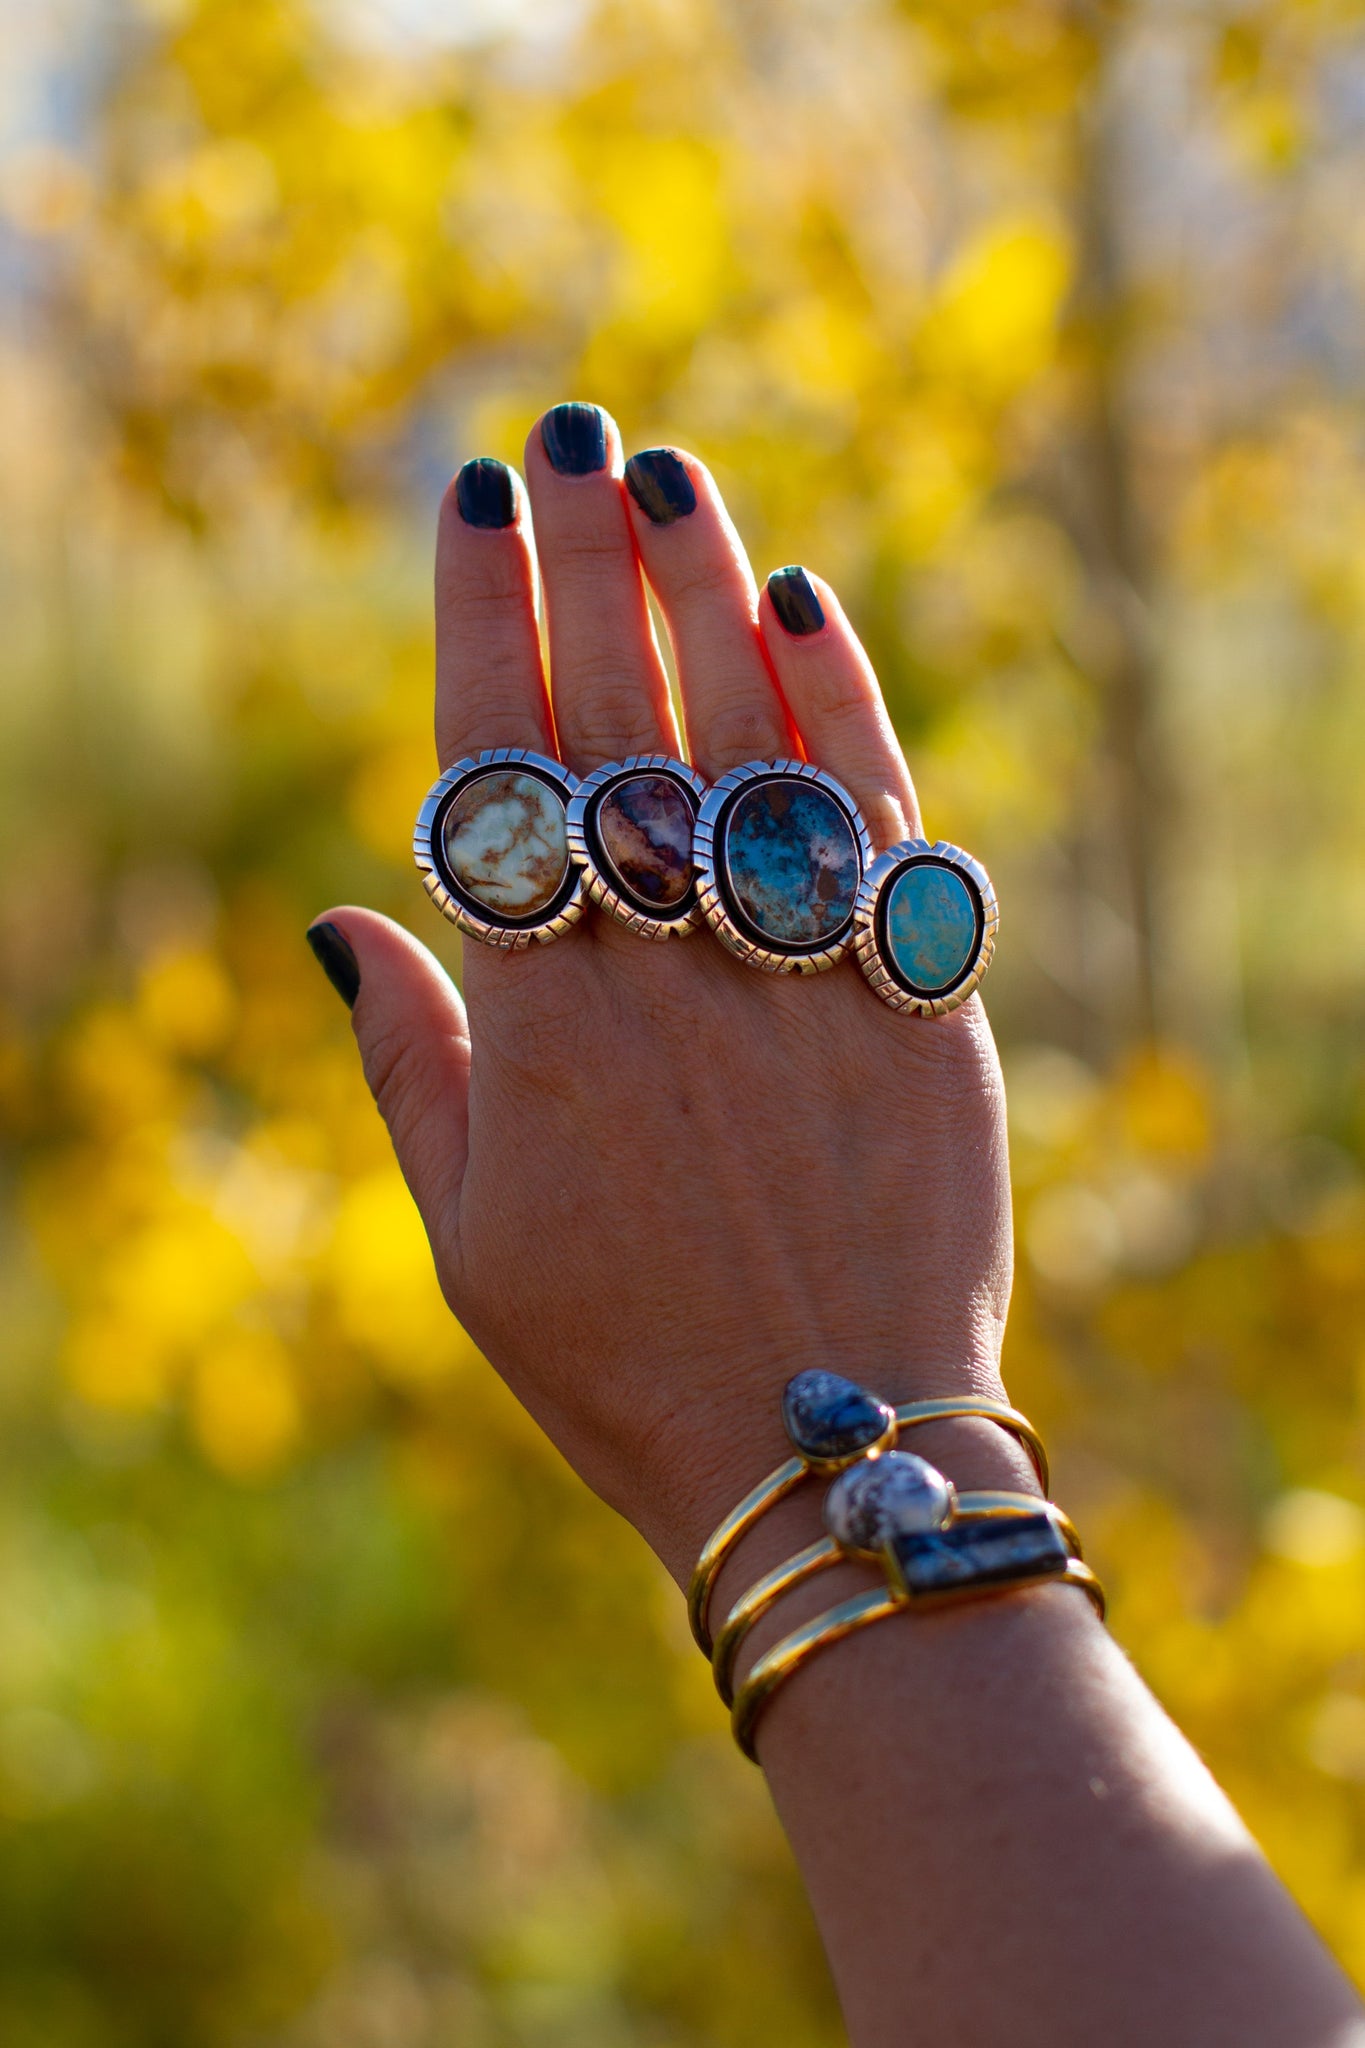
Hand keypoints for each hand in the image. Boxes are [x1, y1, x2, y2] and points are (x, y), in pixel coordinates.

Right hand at [311, 403, 1014, 1584]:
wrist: (826, 1451)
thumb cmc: (621, 1362)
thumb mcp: (466, 1239)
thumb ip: (410, 1066)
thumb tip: (342, 917)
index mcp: (545, 1024)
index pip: (503, 768)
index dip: (485, 618)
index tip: (472, 500)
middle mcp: (672, 973)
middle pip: (624, 721)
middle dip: (589, 561)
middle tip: (568, 432)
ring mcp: (804, 980)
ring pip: (752, 741)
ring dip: (711, 594)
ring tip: (674, 478)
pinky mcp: (921, 1004)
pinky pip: (880, 826)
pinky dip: (847, 709)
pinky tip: (811, 607)